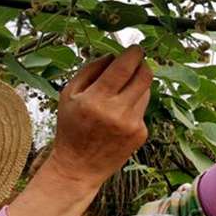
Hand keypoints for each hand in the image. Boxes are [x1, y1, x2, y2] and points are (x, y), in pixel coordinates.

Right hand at [50, 46, 152, 187]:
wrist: (78, 168)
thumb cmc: (71, 127)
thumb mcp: (69, 95)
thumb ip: (90, 69)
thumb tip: (114, 54)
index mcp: (96, 100)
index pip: (125, 67)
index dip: (134, 53)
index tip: (136, 48)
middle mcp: (117, 112)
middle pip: (145, 75)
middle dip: (142, 64)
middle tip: (136, 62)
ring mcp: (132, 124)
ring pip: (146, 91)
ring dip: (138, 85)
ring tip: (120, 94)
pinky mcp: (141, 134)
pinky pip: (144, 109)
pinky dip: (135, 105)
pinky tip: (119, 117)